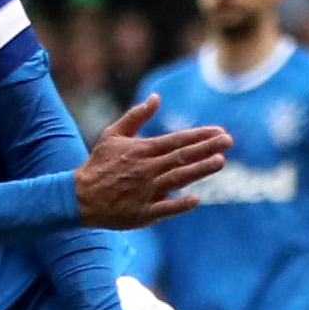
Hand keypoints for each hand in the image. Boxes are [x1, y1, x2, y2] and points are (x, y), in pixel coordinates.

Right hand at [73, 95, 229, 228]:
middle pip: (181, 157)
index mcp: (142, 150)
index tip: (221, 132)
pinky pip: (164, 207)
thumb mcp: (113, 135)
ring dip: (199, 170)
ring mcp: (145, 191)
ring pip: (177, 179)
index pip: (176, 140)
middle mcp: (146, 169)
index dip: (199, 136)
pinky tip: (196, 199)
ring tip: (220, 161)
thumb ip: (137, 116)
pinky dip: (179, 203)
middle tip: (229, 141)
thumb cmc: (99, 164)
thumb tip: (156, 97)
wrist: (79, 196)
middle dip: (206, 148)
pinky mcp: (142, 212)